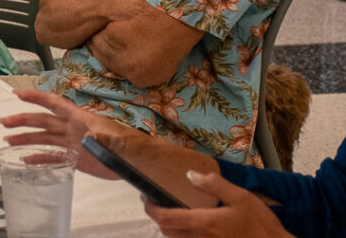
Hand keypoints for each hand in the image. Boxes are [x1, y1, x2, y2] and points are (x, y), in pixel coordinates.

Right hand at [0, 89, 120, 178]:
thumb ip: (100, 137)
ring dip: (26, 138)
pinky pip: (52, 157)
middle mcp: (71, 129)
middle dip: (22, 120)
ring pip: (43, 138)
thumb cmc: (127, 145)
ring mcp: (71, 144)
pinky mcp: (74, 159)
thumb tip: (87, 137)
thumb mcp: (114, 139)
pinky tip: (26, 160)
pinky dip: (38, 158)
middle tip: (4, 122)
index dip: (35, 98)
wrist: (135, 161)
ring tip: (8, 141)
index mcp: (78, 118)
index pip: (53, 104)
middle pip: (42, 121)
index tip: (18, 94)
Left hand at [144, 171, 289, 236]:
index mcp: (203, 223)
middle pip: (167, 231)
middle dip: (158, 217)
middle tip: (156, 203)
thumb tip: (190, 174)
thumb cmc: (261, 225)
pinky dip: (182, 236)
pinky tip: (190, 227)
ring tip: (171, 213)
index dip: (151, 208)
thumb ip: (214, 185)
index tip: (147, 198)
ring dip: (169, 227)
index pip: (166, 218)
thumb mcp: (241, 198)